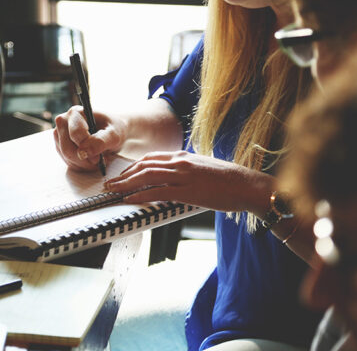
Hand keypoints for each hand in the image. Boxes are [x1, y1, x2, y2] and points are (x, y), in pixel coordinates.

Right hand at [53, 106, 126, 171]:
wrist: (111, 132)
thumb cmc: (113, 129)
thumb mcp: (114, 135)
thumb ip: (101, 141)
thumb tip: (84, 152)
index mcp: (76, 113)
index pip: (75, 134)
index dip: (87, 148)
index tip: (99, 157)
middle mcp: (63, 121)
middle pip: (67, 148)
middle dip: (85, 160)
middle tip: (98, 161)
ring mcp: (59, 134)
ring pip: (66, 157)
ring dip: (83, 164)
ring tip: (97, 159)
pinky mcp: (60, 146)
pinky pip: (67, 161)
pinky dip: (80, 165)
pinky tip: (90, 160)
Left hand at [104, 150, 272, 213]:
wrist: (247, 185)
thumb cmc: (228, 180)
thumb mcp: (202, 168)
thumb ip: (185, 170)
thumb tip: (172, 178)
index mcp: (183, 156)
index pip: (150, 158)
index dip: (132, 167)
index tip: (122, 175)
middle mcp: (180, 162)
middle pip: (143, 165)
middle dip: (123, 175)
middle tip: (110, 184)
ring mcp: (183, 175)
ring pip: (146, 176)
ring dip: (126, 184)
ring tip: (113, 191)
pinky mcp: (188, 190)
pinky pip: (158, 192)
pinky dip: (140, 195)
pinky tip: (130, 200)